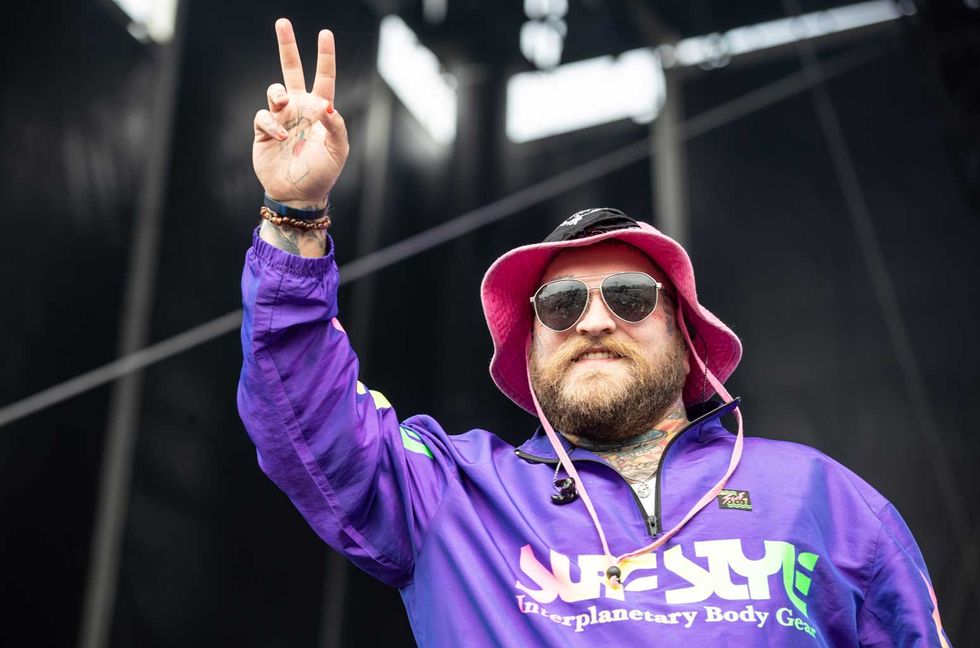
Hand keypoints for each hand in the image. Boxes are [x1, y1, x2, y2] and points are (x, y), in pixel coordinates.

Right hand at [252, 19, 348, 207]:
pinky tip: (279, 137)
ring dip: (277, 94)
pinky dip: (270, 124)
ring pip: (274, 90)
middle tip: (282, 22)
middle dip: (287, 46)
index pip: (324, 77)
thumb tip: (326, 103)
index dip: (325, 56)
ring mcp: (281, 118)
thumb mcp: (338, 150)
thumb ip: (336, 125)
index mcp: (320, 109)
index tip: (325, 34)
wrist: (299, 194)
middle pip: (291, 70)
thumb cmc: (323, 173)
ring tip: (283, 106)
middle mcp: (299, 109)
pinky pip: (263, 117)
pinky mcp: (264, 130)